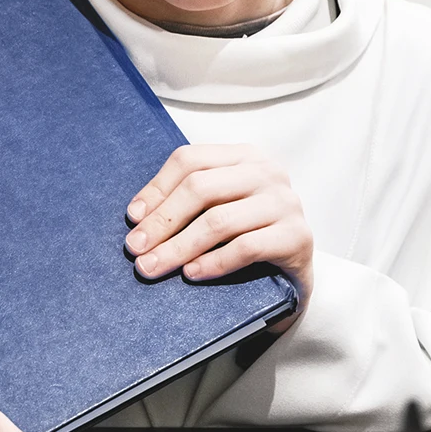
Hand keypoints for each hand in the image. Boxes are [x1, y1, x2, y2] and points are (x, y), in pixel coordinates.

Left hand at [124, 142, 312, 318]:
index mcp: (244, 157)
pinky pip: (246, 247)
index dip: (156, 188)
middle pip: (200, 187)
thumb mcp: (221, 208)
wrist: (296, 274)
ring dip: (179, 246)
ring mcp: (285, 203)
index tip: (133, 218)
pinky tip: (192, 273)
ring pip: (219, 220)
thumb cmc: (250, 236)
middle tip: (136, 248)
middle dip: (162, 221)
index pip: (190, 159)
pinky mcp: (297, 236)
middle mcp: (267, 172)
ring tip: (154, 266)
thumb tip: (138, 216)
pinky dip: (213, 262)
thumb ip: (191, 203)